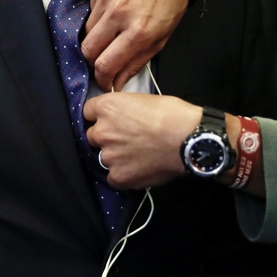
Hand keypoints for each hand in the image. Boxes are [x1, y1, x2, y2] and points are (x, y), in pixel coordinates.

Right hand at [83, 0, 187, 90]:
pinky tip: (111, 15)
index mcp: (138, 32)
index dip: (101, 79)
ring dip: (95, 40)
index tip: (104, 81)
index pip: (105, 64)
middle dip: (92, 62)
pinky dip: (97, 19)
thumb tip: (115, 83)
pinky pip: (88, 12)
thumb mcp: (159, 40)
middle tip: (101, 63)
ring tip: (109, 36)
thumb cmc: (168, 5)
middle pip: (87, 50)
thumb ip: (134, 64)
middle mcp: (118, 14)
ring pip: (85, 32)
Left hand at [83, 92, 200, 188]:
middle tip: (127, 139)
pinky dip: (122, 174)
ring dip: (115, 156)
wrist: (188, 140)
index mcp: (107, 108)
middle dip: (107, 137)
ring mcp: (108, 156)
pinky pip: (112, 177)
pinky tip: (137, 168)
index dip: (100, 116)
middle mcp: (102, 131)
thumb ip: (123, 108)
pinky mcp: (118, 176)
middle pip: (93, 136)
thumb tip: (121, 116)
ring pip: (103, 157)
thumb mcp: (142, 99)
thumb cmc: (172, 115)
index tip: (109, 120)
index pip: (88, 112)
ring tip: (136, 155)